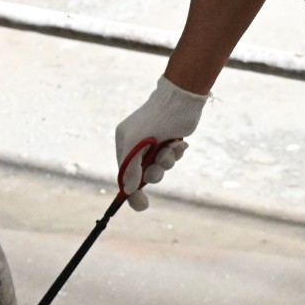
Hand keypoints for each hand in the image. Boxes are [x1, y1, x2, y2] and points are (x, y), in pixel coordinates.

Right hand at [114, 76, 208, 210]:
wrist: (180, 99)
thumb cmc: (155, 119)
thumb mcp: (136, 143)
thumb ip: (130, 167)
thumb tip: (128, 190)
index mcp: (125, 143)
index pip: (125, 174)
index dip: (132, 191)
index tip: (142, 205)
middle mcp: (139, 145)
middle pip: (143, 174)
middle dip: (153, 173)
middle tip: (160, 168)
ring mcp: (155, 143)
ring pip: (160, 167)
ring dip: (167, 162)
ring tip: (171, 149)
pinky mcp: (170, 141)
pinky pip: (172, 158)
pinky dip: (176, 154)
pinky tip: (179, 143)